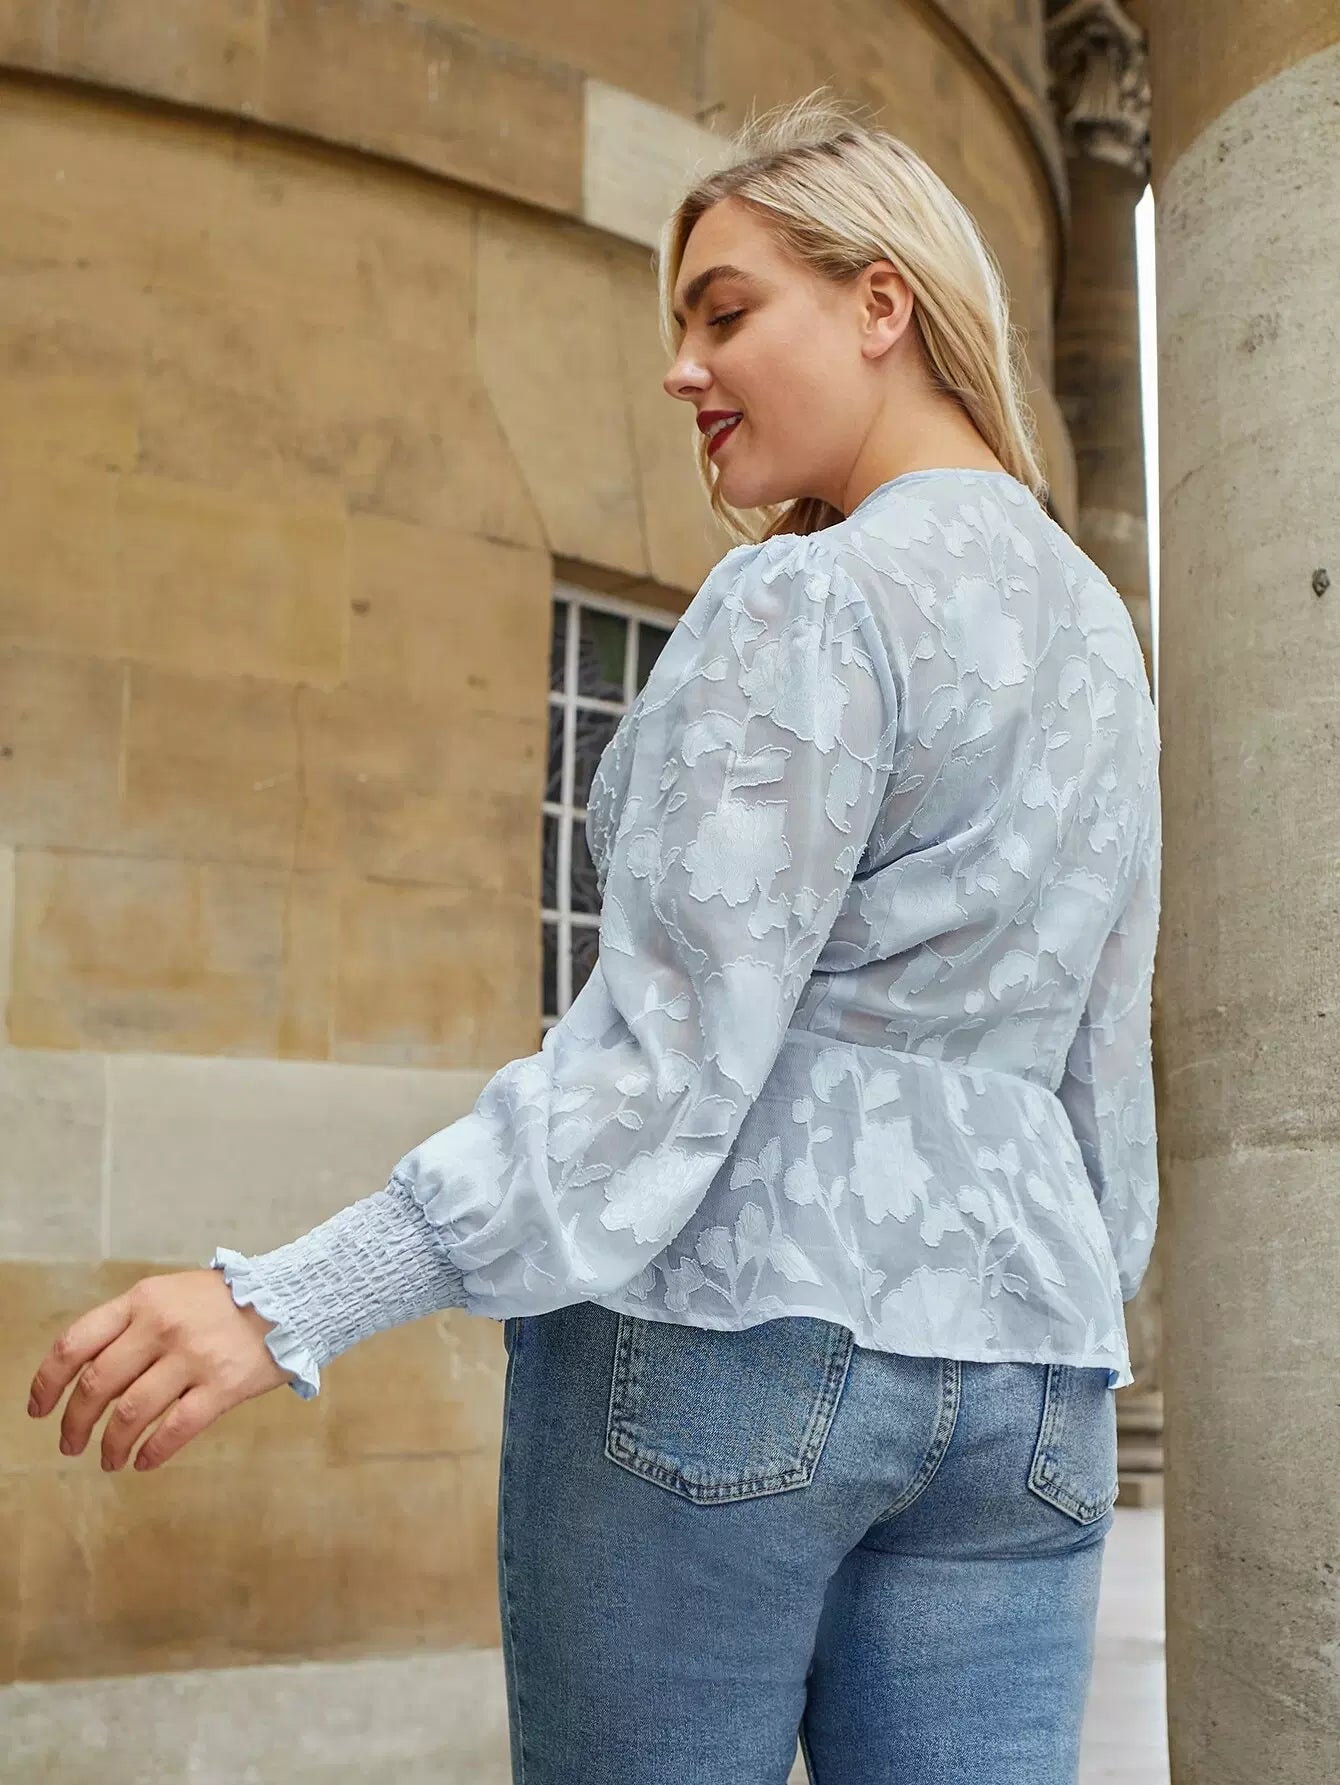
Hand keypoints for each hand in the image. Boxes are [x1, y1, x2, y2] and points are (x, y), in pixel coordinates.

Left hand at [26, 1268, 292, 1472]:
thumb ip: (133, 1326)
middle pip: (97, 1385)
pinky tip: (144, 1462)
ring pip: (131, 1413)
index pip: (76, 1343)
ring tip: (108, 1459)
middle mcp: (162, 1326)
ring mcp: (194, 1356)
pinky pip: (176, 1429)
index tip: (38, 1408)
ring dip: (111, 1445)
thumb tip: (88, 1378)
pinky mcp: (224, 1384)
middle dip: (75, 1423)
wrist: (293, 1297)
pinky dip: (152, 1452)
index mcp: (144, 1300)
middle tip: (71, 1444)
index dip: (47, 1382)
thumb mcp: (172, 1295)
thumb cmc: (229, 1301)